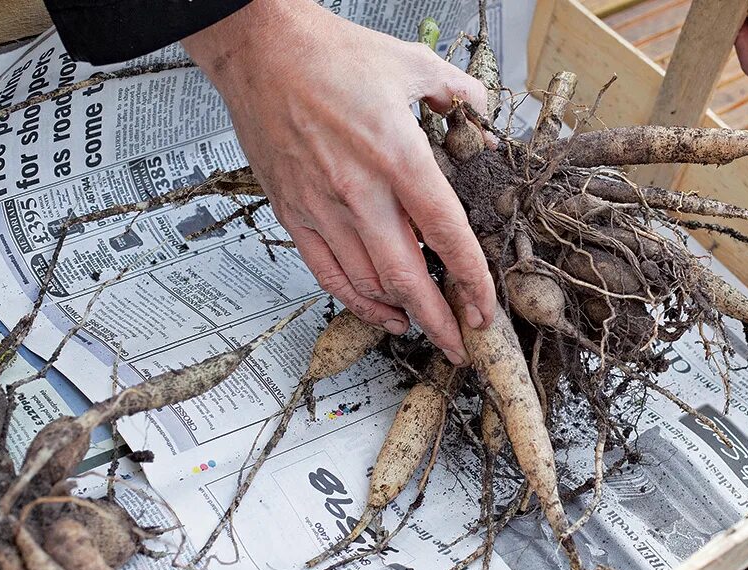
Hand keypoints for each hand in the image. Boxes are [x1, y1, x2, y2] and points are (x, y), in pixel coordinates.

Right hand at [183, 0, 495, 364]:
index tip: (485, 307)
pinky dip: (356, 300)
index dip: (471, 278)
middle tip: (460, 343)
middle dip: (438, 319)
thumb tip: (485, 122)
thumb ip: (459, 94)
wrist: (262, 49)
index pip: (445, 232)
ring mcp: (322, 205)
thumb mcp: (412, 63)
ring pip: (367, 281)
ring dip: (401, 312)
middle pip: (406, 275)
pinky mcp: (294, 212)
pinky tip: (379, 312)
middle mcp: (359, 189)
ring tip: (425, 326)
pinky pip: (327, 272)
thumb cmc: (331, 55)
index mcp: (396, 154)